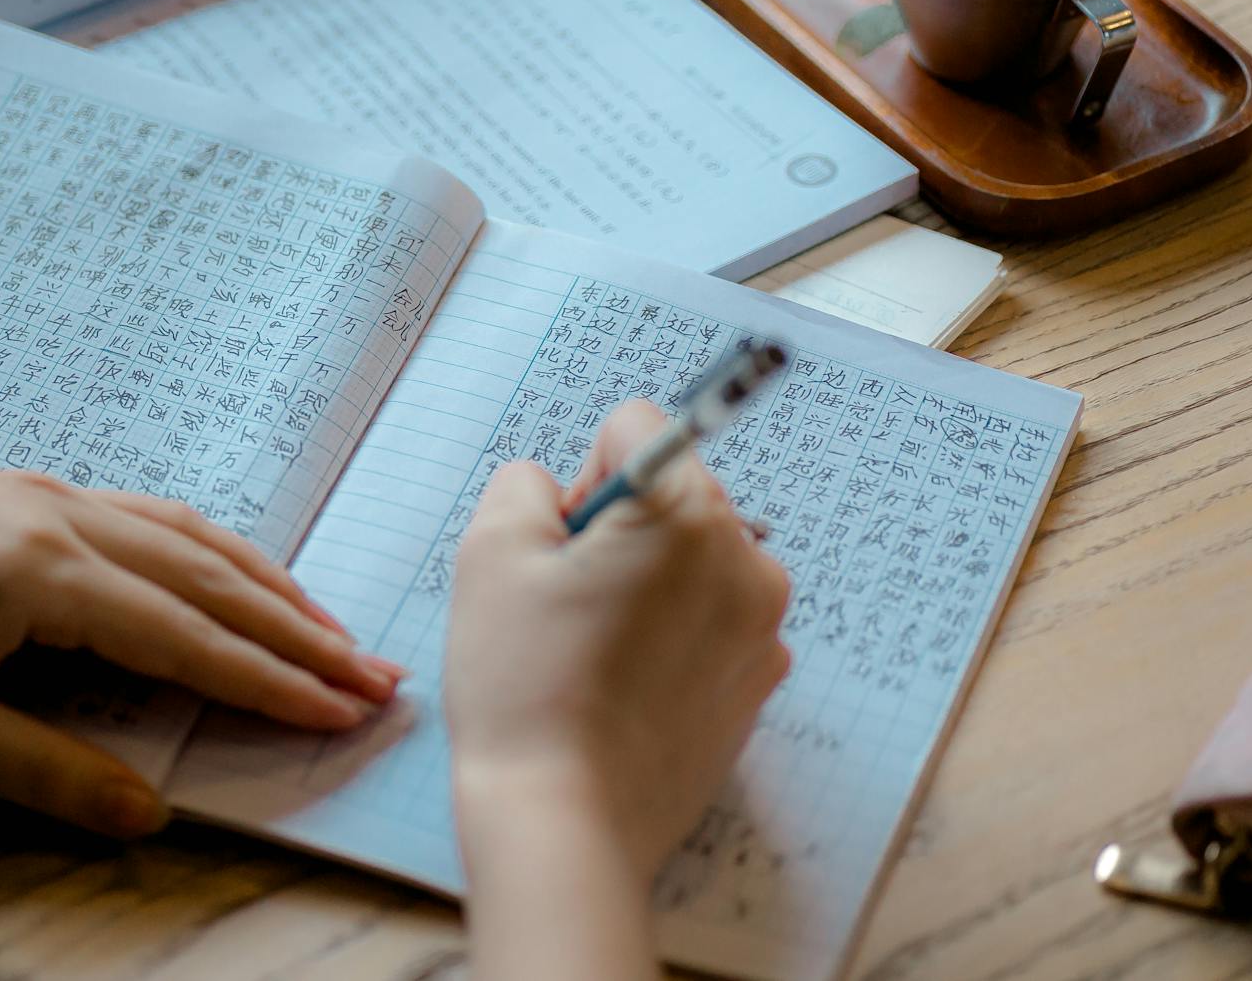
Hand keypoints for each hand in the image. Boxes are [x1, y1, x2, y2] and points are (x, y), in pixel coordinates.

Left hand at [0, 465, 401, 836]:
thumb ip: (40, 771)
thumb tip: (148, 814)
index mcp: (42, 571)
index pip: (190, 636)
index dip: (275, 681)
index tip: (348, 710)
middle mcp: (63, 515)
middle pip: (213, 578)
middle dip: (303, 631)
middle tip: (380, 674)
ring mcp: (49, 493)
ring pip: (192, 536)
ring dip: (271, 586)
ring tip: (336, 631)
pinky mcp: (31, 490)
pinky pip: (152, 517)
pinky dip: (215, 554)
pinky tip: (239, 576)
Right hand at [444, 400, 788, 977]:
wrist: (565, 821)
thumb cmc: (524, 686)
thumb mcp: (490, 553)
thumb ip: (524, 485)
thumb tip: (561, 492)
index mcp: (687, 512)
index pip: (633, 431)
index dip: (578, 482)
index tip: (560, 549)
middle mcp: (746, 558)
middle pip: (669, 496)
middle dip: (616, 532)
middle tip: (567, 607)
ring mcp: (762, 626)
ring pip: (688, 560)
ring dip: (643, 585)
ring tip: (593, 654)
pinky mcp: (758, 682)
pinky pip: (708, 620)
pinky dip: (668, 637)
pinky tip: (625, 688)